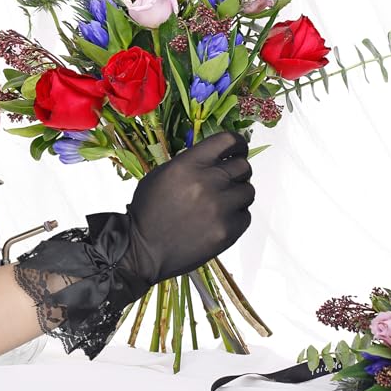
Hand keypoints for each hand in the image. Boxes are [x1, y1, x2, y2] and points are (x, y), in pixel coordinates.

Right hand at [121, 131, 254, 282]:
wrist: (142, 250)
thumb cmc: (148, 212)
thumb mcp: (163, 174)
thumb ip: (191, 162)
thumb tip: (218, 158)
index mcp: (189, 164)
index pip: (228, 141)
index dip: (238, 143)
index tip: (239, 149)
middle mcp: (208, 182)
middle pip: (243, 166)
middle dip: (237, 172)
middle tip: (228, 181)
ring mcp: (220, 207)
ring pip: (248, 190)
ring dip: (238, 195)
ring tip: (222, 203)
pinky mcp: (228, 230)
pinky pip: (245, 215)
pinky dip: (236, 217)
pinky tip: (219, 220)